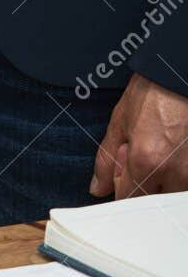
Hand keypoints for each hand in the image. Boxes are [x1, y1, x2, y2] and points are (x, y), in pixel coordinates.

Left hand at [90, 73, 187, 197]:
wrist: (178, 77)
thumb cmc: (151, 94)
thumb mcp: (119, 124)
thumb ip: (105, 161)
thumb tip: (97, 188)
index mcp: (146, 161)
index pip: (128, 199)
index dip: (121, 187)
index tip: (121, 173)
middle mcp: (175, 171)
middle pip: (153, 199)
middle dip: (143, 185)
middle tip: (141, 157)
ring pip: (173, 192)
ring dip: (163, 180)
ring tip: (159, 151)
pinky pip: (186, 182)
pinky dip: (178, 172)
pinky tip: (173, 150)